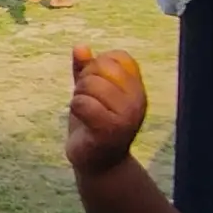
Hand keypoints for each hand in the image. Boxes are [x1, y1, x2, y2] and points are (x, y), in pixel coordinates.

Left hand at [63, 47, 149, 179]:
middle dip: (85, 82)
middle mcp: (137, 101)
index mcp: (137, 88)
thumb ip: (85, 69)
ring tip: (86, 111)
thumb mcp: (91, 92)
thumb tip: (80, 47)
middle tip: (88, 101)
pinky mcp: (110, 132)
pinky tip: (82, 121)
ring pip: (90, 85)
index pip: (118, 57)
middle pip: (101, 69)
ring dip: (78, 96)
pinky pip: (83, 104)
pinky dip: (75, 108)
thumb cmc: (95, 124)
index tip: (97, 85)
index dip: (98, 65)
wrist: (99, 165)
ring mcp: (126, 117)